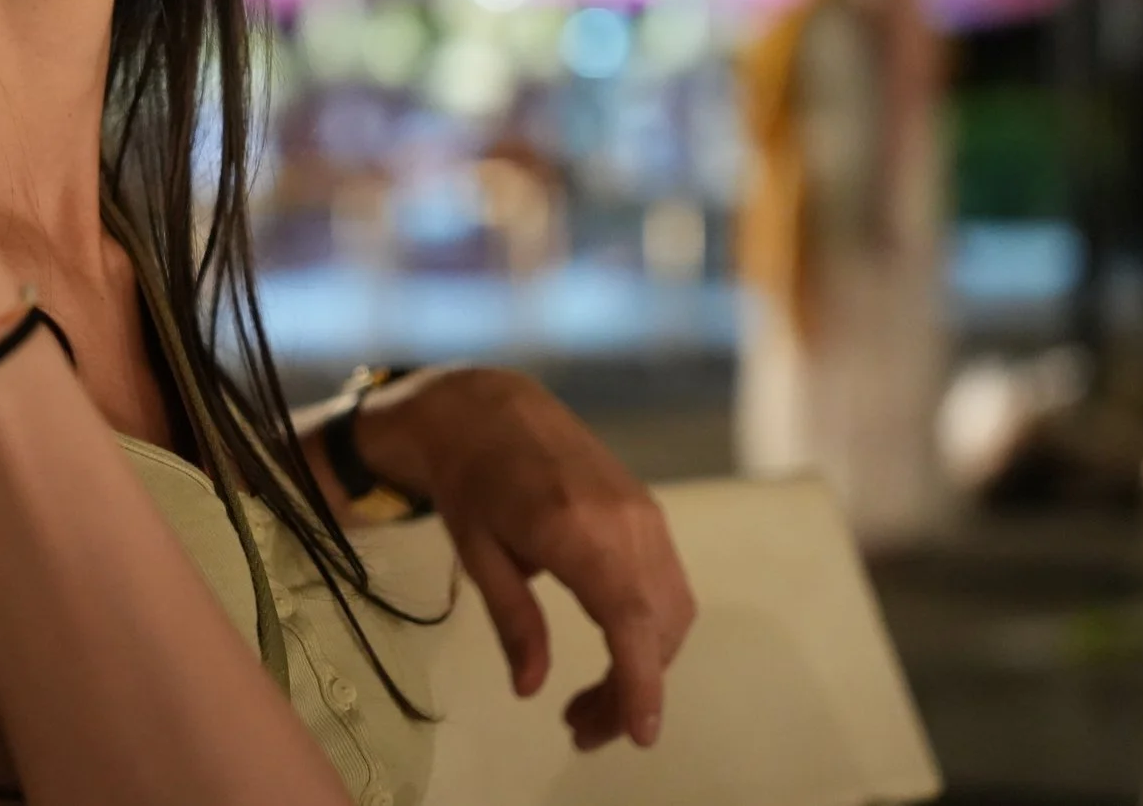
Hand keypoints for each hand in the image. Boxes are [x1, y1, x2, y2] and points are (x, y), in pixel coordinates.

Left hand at [359, 369, 695, 750]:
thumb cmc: (471, 480)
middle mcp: (626, 522)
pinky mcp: (649, 512)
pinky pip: (667, 584)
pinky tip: (614, 652)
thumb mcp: (475, 552)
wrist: (492, 408)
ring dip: (645, 664)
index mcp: (575, 530)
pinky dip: (650, 629)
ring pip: (671, 611)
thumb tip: (531, 688)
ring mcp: (645, 513)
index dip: (640, 682)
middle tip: (581, 730)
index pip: (628, 620)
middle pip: (656, 627)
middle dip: (632, 690)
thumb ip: (512, 619)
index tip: (640, 733)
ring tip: (592, 704)